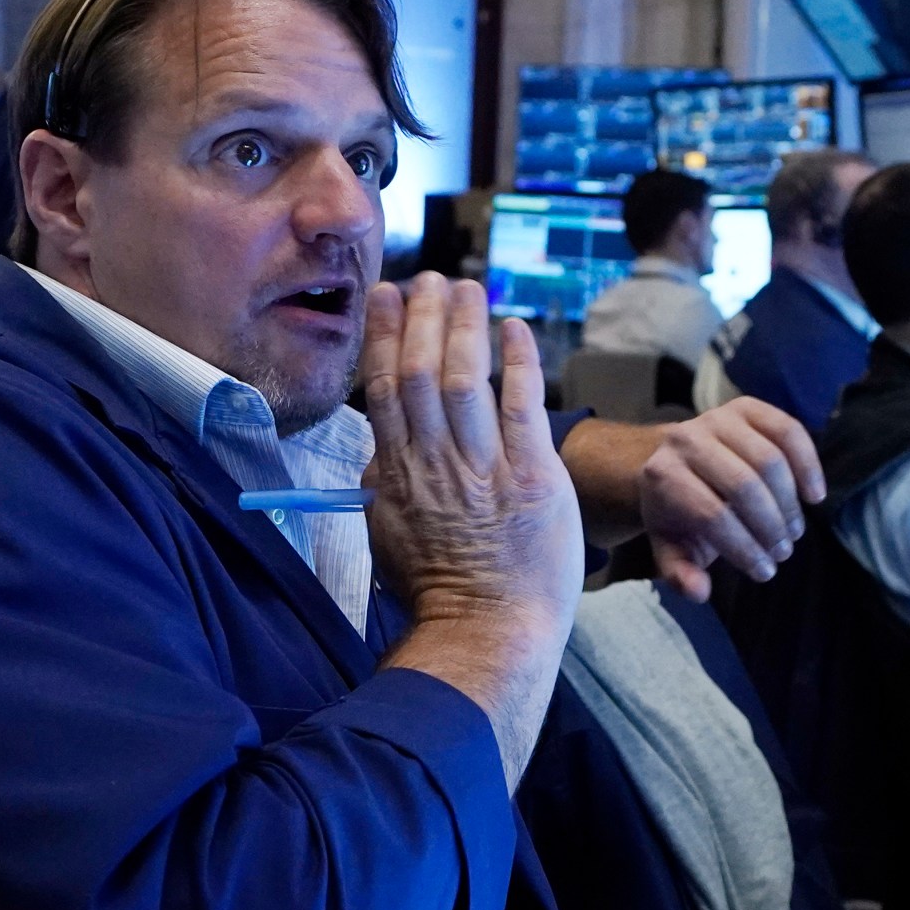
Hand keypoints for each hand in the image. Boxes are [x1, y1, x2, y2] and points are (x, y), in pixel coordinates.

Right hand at [363, 274, 583, 783]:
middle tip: (429, 279)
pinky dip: (519, 363)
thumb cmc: (438, 592)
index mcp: (396, 474)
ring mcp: (484, 468)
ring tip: (468, 288)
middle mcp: (435, 463)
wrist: (488, 630)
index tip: (387, 296)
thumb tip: (377, 453)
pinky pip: (522, 406)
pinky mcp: (532, 477)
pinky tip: (516, 328)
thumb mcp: (388, 534)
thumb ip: (382, 486)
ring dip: (466, 327)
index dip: (385, 334)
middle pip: (423, 372)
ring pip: (467, 380)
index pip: (384, 388)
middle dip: (424, 317)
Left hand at [561, 399, 825, 597]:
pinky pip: (789, 431)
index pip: (711, 516)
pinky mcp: (747, 407)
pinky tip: (814, 496)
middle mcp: (687, 439)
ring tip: (793, 532)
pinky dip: (808, 464)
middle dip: (770, 527)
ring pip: (770, 460)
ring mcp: (718, 418)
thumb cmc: (677, 512)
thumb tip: (699, 591)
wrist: (675, 461)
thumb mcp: (671, 546)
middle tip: (783, 553)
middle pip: (744, 487)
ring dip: (789, 503)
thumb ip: (680, 572)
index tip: (764, 572)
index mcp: (662, 475)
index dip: (743, 548)